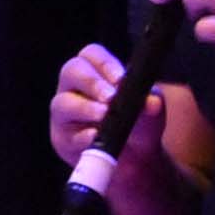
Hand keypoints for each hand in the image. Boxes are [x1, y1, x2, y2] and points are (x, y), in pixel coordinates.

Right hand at [49, 40, 159, 164]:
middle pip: (71, 71)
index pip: (91, 54)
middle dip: (91, 83)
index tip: (121, 79)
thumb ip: (151, 103)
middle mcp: (74, 88)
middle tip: (110, 97)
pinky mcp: (63, 140)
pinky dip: (83, 136)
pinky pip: (67, 135)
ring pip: (63, 103)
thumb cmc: (139, 124)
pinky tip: (96, 137)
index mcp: (94, 71)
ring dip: (85, 109)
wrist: (137, 160)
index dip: (104, 63)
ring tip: (104, 115)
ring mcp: (64, 114)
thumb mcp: (150, 111)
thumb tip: (152, 103)